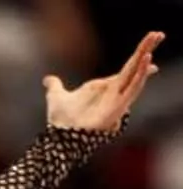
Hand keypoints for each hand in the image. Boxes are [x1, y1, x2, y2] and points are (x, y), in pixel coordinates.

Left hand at [44, 31, 164, 131]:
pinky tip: (146, 60)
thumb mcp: (57, 96)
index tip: (148, 54)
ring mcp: (117, 98)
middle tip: (159, 33)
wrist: (62, 136)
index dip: (137, 62)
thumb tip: (48, 79)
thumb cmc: (62, 120)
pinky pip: (133, 88)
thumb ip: (55, 87)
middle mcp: (113, 92)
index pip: (125, 72)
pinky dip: (141, 75)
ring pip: (136, 74)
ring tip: (155, 39)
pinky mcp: (119, 106)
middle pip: (133, 68)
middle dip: (146, 49)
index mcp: (103, 88)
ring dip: (145, 58)